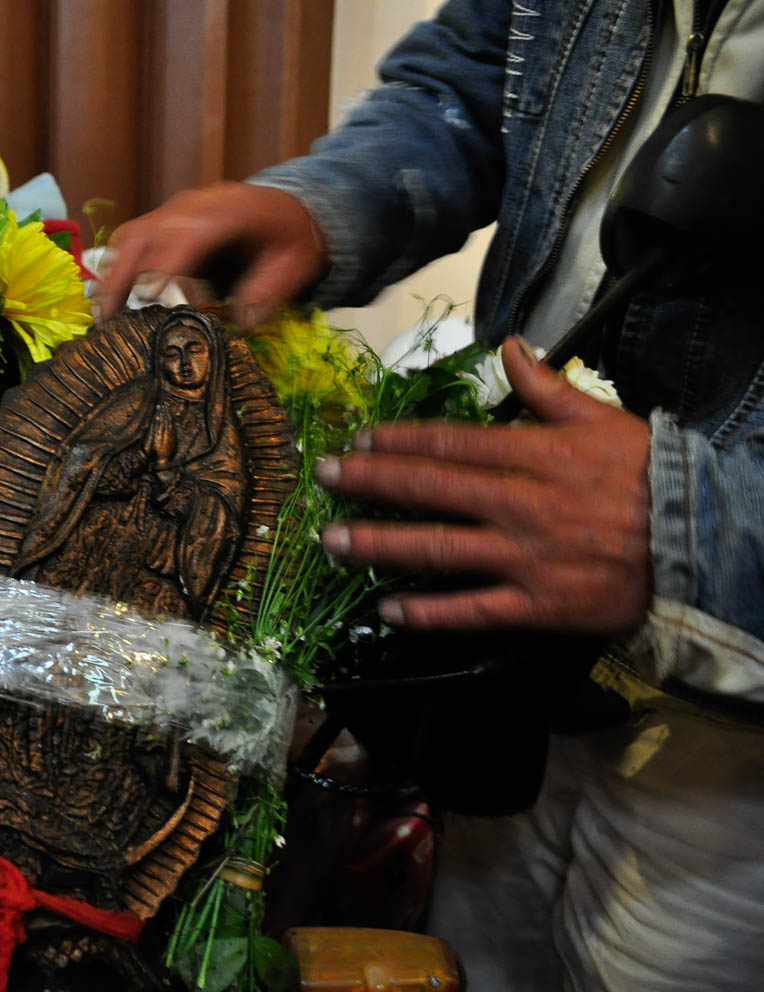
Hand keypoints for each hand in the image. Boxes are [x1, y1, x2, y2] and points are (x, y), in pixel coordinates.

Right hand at [98, 183, 327, 323]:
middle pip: (145, 235)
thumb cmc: (291, 236)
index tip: (152, 301)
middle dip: (125, 277)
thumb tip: (241, 321)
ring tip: (106, 315)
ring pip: (131, 236)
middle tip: (110, 318)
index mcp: (228, 211)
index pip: (186, 235)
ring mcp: (175, 210)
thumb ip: (270, 291)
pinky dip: (119, 267)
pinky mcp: (165, 220)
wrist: (289, 206)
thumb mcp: (296, 264)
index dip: (166, 267)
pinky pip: (133, 238)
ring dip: (114, 274)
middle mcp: (193, 205)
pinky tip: (115, 297)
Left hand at [316, 337, 651, 633]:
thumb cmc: (651, 479)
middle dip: (368, 480)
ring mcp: (523, 558)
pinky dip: (427, 612)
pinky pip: (471, 610)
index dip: (396, 439)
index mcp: (532, 457)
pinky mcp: (537, 605)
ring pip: (436, 549)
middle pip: (427, 488)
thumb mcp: (602, 418)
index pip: (448, 443)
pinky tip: (386, 609)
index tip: (358, 437)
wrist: (701, 544)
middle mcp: (518, 505)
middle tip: (321, 475)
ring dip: (377, 544)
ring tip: (332, 540)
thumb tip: (511, 346)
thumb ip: (547, 386)